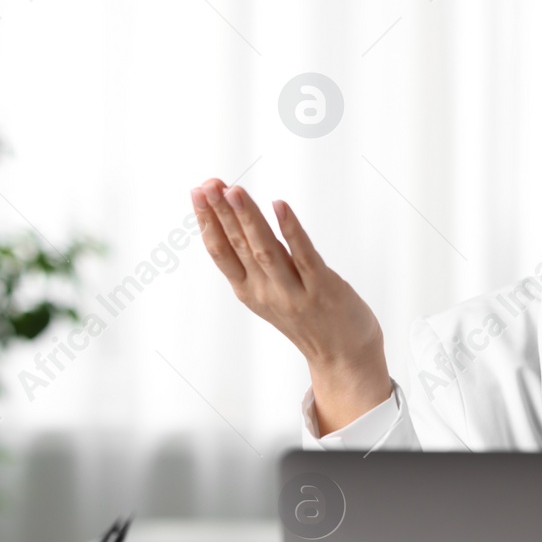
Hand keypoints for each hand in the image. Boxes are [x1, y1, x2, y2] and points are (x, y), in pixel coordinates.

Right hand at [190, 179, 391, 432]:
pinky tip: (280, 206)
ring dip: (248, 218)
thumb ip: (256, 263)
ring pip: (265, 249)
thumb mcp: (271, 293)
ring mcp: (294, 291)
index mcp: (249, 291)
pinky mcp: (323, 288)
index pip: (220, 252)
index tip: (197, 191)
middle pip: (239, 246)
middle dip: (221, 212)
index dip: (206, 222)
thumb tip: (240, 221)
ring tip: (233, 190)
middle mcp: (267, 292)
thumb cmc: (309, 319)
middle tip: (208, 183)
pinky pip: (304, 255)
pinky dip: (291, 229)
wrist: (344, 357)